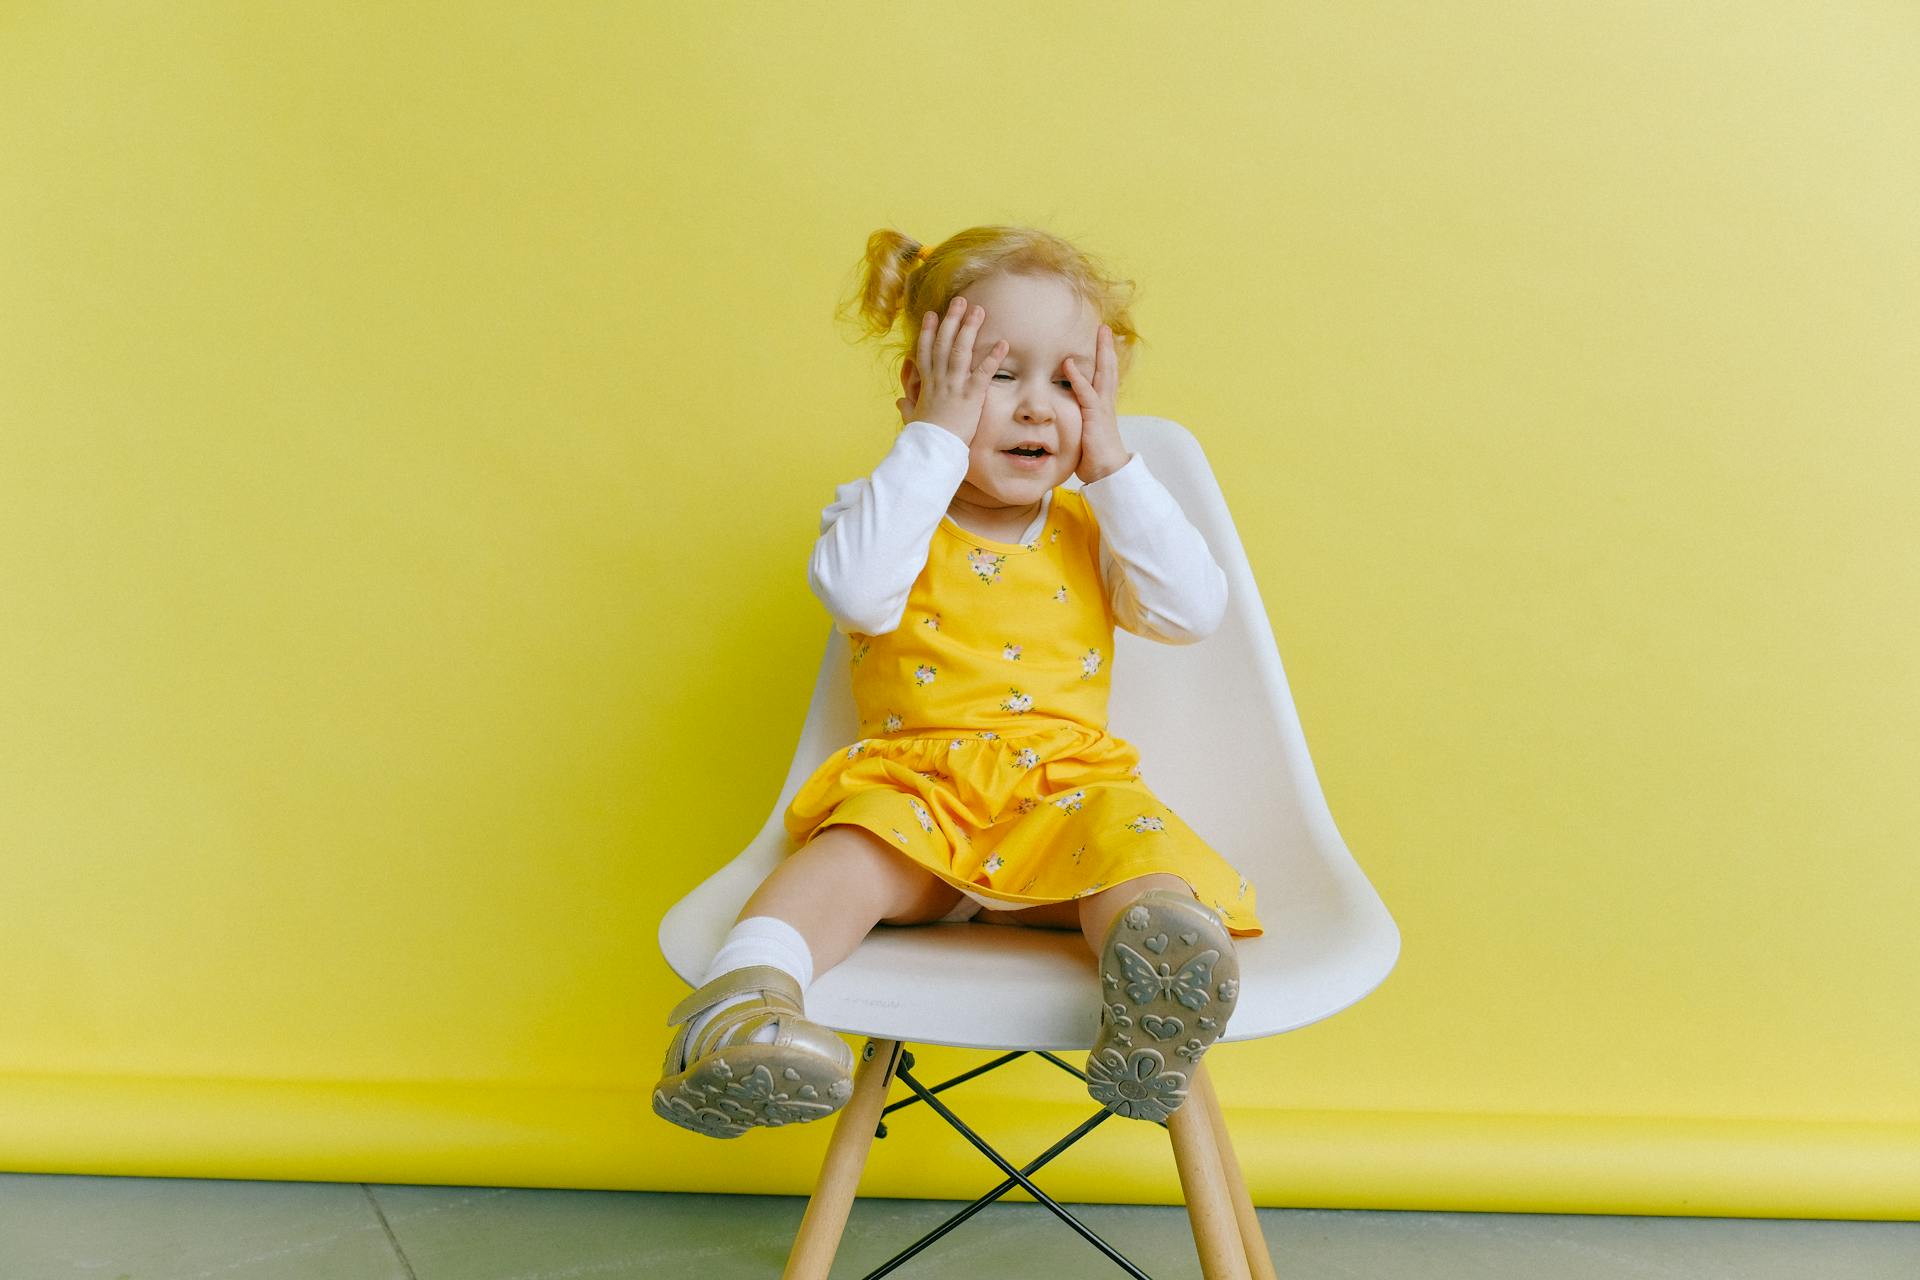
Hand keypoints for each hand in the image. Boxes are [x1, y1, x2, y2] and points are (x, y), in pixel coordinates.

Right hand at [896, 296, 1007, 443]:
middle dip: (952, 320)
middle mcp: (939, 380)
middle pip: (944, 343)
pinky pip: (983, 372)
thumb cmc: (922, 438)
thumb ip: (908, 407)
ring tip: (978, 310)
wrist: (931, 450)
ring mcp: (954, 386)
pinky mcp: (970, 396)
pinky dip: (993, 357)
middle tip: (960, 300)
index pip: (926, 351)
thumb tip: (901, 401)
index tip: (932, 314)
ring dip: (970, 328)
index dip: (929, 331)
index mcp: (926, 384)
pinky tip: (1003, 343)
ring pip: (961, 350)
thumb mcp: (912, 419)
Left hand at [1064, 324, 1128, 481]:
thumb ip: (1076, 421)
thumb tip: (1063, 418)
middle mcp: (1105, 403)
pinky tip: (1069, 365)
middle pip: (1109, 369)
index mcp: (1102, 406)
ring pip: (1103, 374)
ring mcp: (1101, 408)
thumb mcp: (1083, 434)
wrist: (1108, 472)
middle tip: (1106, 328)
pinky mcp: (1094, 417)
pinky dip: (1077, 378)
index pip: (1104, 376)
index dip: (1103, 358)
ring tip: (1101, 333)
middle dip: (1107, 348)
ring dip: (1102, 353)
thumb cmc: (1094, 457)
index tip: (1102, 342)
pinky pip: (1085, 394)